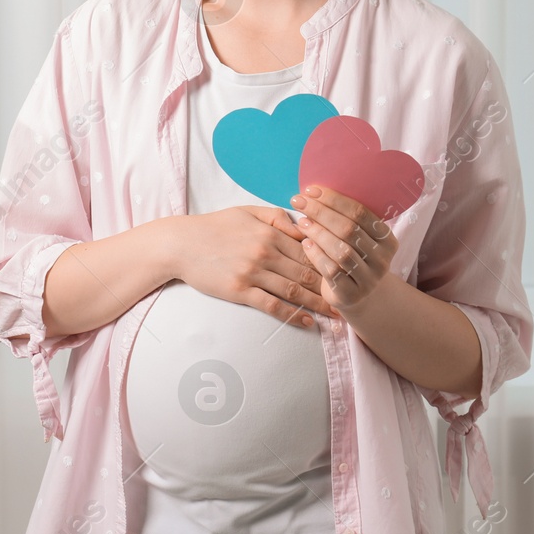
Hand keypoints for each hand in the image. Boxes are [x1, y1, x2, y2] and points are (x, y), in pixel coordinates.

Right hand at [163, 206, 339, 325]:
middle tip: (352, 297)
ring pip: (295, 291)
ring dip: (319, 304)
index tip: (349, 272)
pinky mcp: (240, 290)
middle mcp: (265, 252)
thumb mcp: (246, 212)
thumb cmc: (214, 227)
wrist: (181, 244)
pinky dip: (293, 315)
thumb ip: (277, 216)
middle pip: (308, 272)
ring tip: (338, 315)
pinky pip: (272, 305)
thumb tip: (303, 224)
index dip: (331, 262)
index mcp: (271, 232)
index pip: (310, 249)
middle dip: (332, 286)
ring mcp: (253, 273)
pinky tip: (308, 322)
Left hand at [289, 186, 398, 312]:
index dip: (334, 200)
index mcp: (387, 239)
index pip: (360, 213)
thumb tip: (314, 192)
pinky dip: (316, 255)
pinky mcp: (352, 295)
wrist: (357, 296)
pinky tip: (305, 243)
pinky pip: (332, 271)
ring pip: (341, 251)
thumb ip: (344, 218)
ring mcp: (369, 279)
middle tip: (299, 201)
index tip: (312, 190)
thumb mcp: (356, 238)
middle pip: (349, 230)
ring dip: (318, 233)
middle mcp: (382, 259)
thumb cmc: (352, 258)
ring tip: (302, 221)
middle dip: (321, 212)